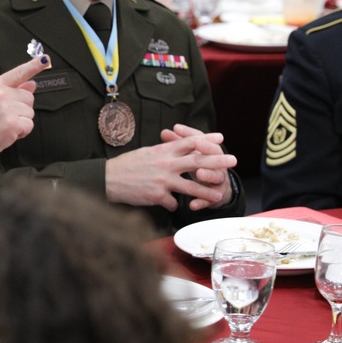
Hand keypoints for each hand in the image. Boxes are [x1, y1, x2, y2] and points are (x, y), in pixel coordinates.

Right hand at [0, 55, 49, 157]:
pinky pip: (29, 124)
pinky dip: (23, 131)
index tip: (46, 59)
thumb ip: (13, 91)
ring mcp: (6, 107)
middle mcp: (0, 93)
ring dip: (22, 121)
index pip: (18, 73)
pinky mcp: (12, 122)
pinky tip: (10, 132)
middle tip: (6, 117)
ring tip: (5, 125)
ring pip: (30, 112)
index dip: (34, 65)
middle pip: (29, 97)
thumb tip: (32, 83)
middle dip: (22, 108)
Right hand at [106, 129, 236, 210]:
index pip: (190, 141)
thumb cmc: (127, 164)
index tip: (220, 137)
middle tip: (233, 161)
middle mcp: (166, 164)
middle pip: (198, 161)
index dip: (206, 139)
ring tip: (218, 195)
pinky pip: (172, 202)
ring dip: (207, 191)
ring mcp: (163, 180)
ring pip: (191, 187)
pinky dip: (173, 204)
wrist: (108, 179)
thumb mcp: (147, 152)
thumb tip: (177, 145)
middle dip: (218, 161)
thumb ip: (164, 150)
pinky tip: (172, 205)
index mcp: (164, 150)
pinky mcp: (157, 196)